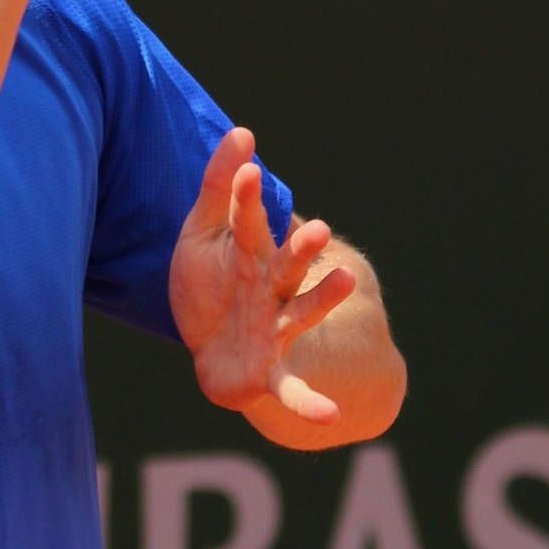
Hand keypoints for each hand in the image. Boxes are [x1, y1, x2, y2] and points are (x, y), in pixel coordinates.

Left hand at [169, 127, 356, 423]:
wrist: (214, 352)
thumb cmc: (210, 289)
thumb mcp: (202, 236)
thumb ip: (218, 187)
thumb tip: (243, 131)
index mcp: (253, 256)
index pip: (251, 222)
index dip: (247, 199)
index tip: (248, 170)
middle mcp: (272, 290)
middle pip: (288, 264)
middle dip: (303, 248)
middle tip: (316, 229)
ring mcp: (276, 330)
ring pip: (302, 312)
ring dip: (323, 299)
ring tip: (346, 282)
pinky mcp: (270, 371)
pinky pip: (292, 391)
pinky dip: (310, 404)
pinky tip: (331, 418)